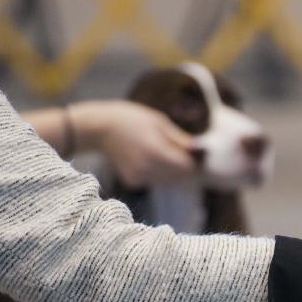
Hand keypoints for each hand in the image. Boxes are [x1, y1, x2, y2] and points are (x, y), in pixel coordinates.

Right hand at [69, 100, 196, 187]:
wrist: (100, 128)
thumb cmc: (131, 119)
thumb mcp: (159, 122)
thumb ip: (180, 139)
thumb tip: (200, 149)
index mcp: (156, 152)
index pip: (187, 167)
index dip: (195, 162)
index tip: (197, 154)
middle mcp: (148, 168)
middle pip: (180, 177)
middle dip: (185, 167)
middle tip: (183, 153)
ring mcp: (139, 177)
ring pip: (169, 181)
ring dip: (173, 171)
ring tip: (163, 152)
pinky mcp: (133, 182)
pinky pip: (156, 181)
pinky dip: (159, 173)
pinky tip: (150, 159)